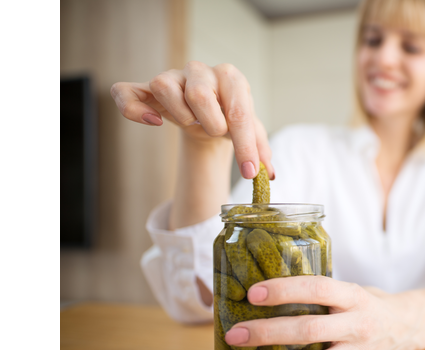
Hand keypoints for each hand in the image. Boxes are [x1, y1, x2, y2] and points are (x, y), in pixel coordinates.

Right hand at [110, 61, 272, 178]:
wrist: (206, 112)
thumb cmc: (229, 117)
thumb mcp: (250, 131)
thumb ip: (260, 150)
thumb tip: (269, 174)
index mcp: (231, 78)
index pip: (239, 111)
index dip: (246, 146)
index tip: (250, 172)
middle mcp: (200, 71)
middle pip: (199, 94)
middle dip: (212, 124)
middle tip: (216, 132)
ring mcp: (171, 77)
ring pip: (165, 87)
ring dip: (181, 115)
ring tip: (192, 122)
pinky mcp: (146, 89)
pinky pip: (127, 93)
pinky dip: (135, 110)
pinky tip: (154, 122)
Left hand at [223, 276, 419, 349]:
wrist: (408, 326)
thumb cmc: (369, 303)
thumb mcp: (351, 287)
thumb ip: (320, 290)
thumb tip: (268, 285)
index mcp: (354, 297)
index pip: (318, 288)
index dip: (285, 290)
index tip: (254, 293)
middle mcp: (357, 326)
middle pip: (309, 331)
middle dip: (268, 333)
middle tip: (236, 334)